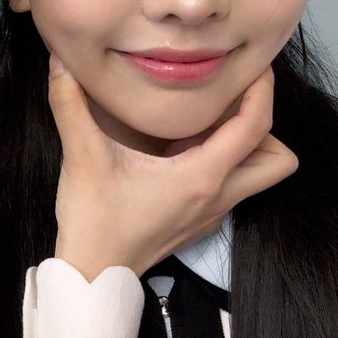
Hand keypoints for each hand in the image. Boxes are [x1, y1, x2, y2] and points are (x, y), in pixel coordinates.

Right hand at [48, 60, 297, 278]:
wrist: (93, 274)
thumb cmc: (94, 220)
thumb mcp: (82, 156)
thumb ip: (69, 105)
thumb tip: (58, 63)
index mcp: (201, 176)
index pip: (255, 127)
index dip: (262, 91)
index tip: (254, 66)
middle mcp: (217, 196)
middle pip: (278, 159)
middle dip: (265, 126)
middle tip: (232, 103)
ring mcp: (212, 213)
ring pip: (258, 176)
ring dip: (247, 147)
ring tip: (208, 123)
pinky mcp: (199, 223)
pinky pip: (231, 188)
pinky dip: (223, 165)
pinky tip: (185, 150)